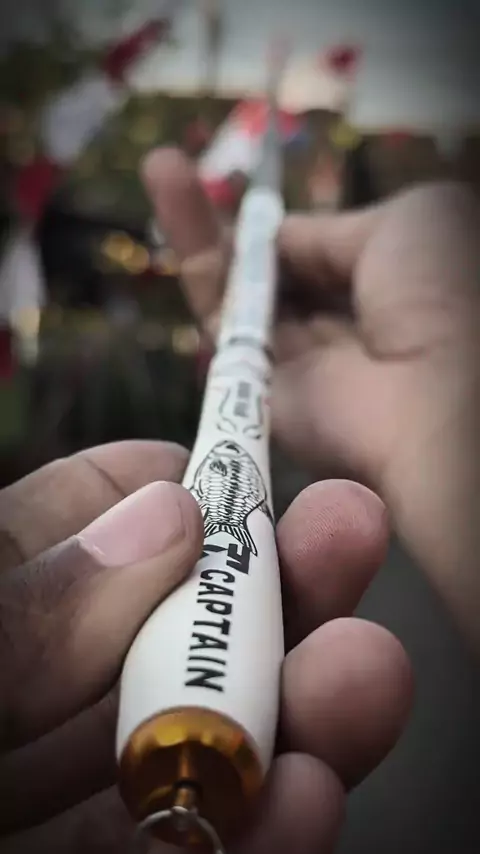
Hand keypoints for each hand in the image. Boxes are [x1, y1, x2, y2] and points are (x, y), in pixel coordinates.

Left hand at [0, 441, 411, 851]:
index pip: (80, 521)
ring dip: (294, 711)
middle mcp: (29, 694)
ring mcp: (58, 790)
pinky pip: (185, 850)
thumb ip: (27, 613)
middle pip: (164, 629)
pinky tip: (309, 798)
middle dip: (266, 589)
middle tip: (350, 535)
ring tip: (364, 676)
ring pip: (195, 743)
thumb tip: (162, 517)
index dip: (168, 486)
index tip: (236, 467)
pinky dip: (259, 832)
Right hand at [143, 150, 479, 650]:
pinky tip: (169, 202)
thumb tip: (277, 236)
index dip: (276, 226)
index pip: (315, 252)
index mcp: (381, 285)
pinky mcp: (257, 390)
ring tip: (162, 168)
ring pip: (234, 295)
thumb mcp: (407, 223)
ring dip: (194, 231)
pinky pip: (219, 328)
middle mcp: (336, 325)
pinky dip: (192, 269)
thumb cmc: (442, 289)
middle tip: (174, 171)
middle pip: (267, 274)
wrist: (437, 386)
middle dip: (227, 228)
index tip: (244, 196)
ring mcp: (296, 360)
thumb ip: (331, 231)